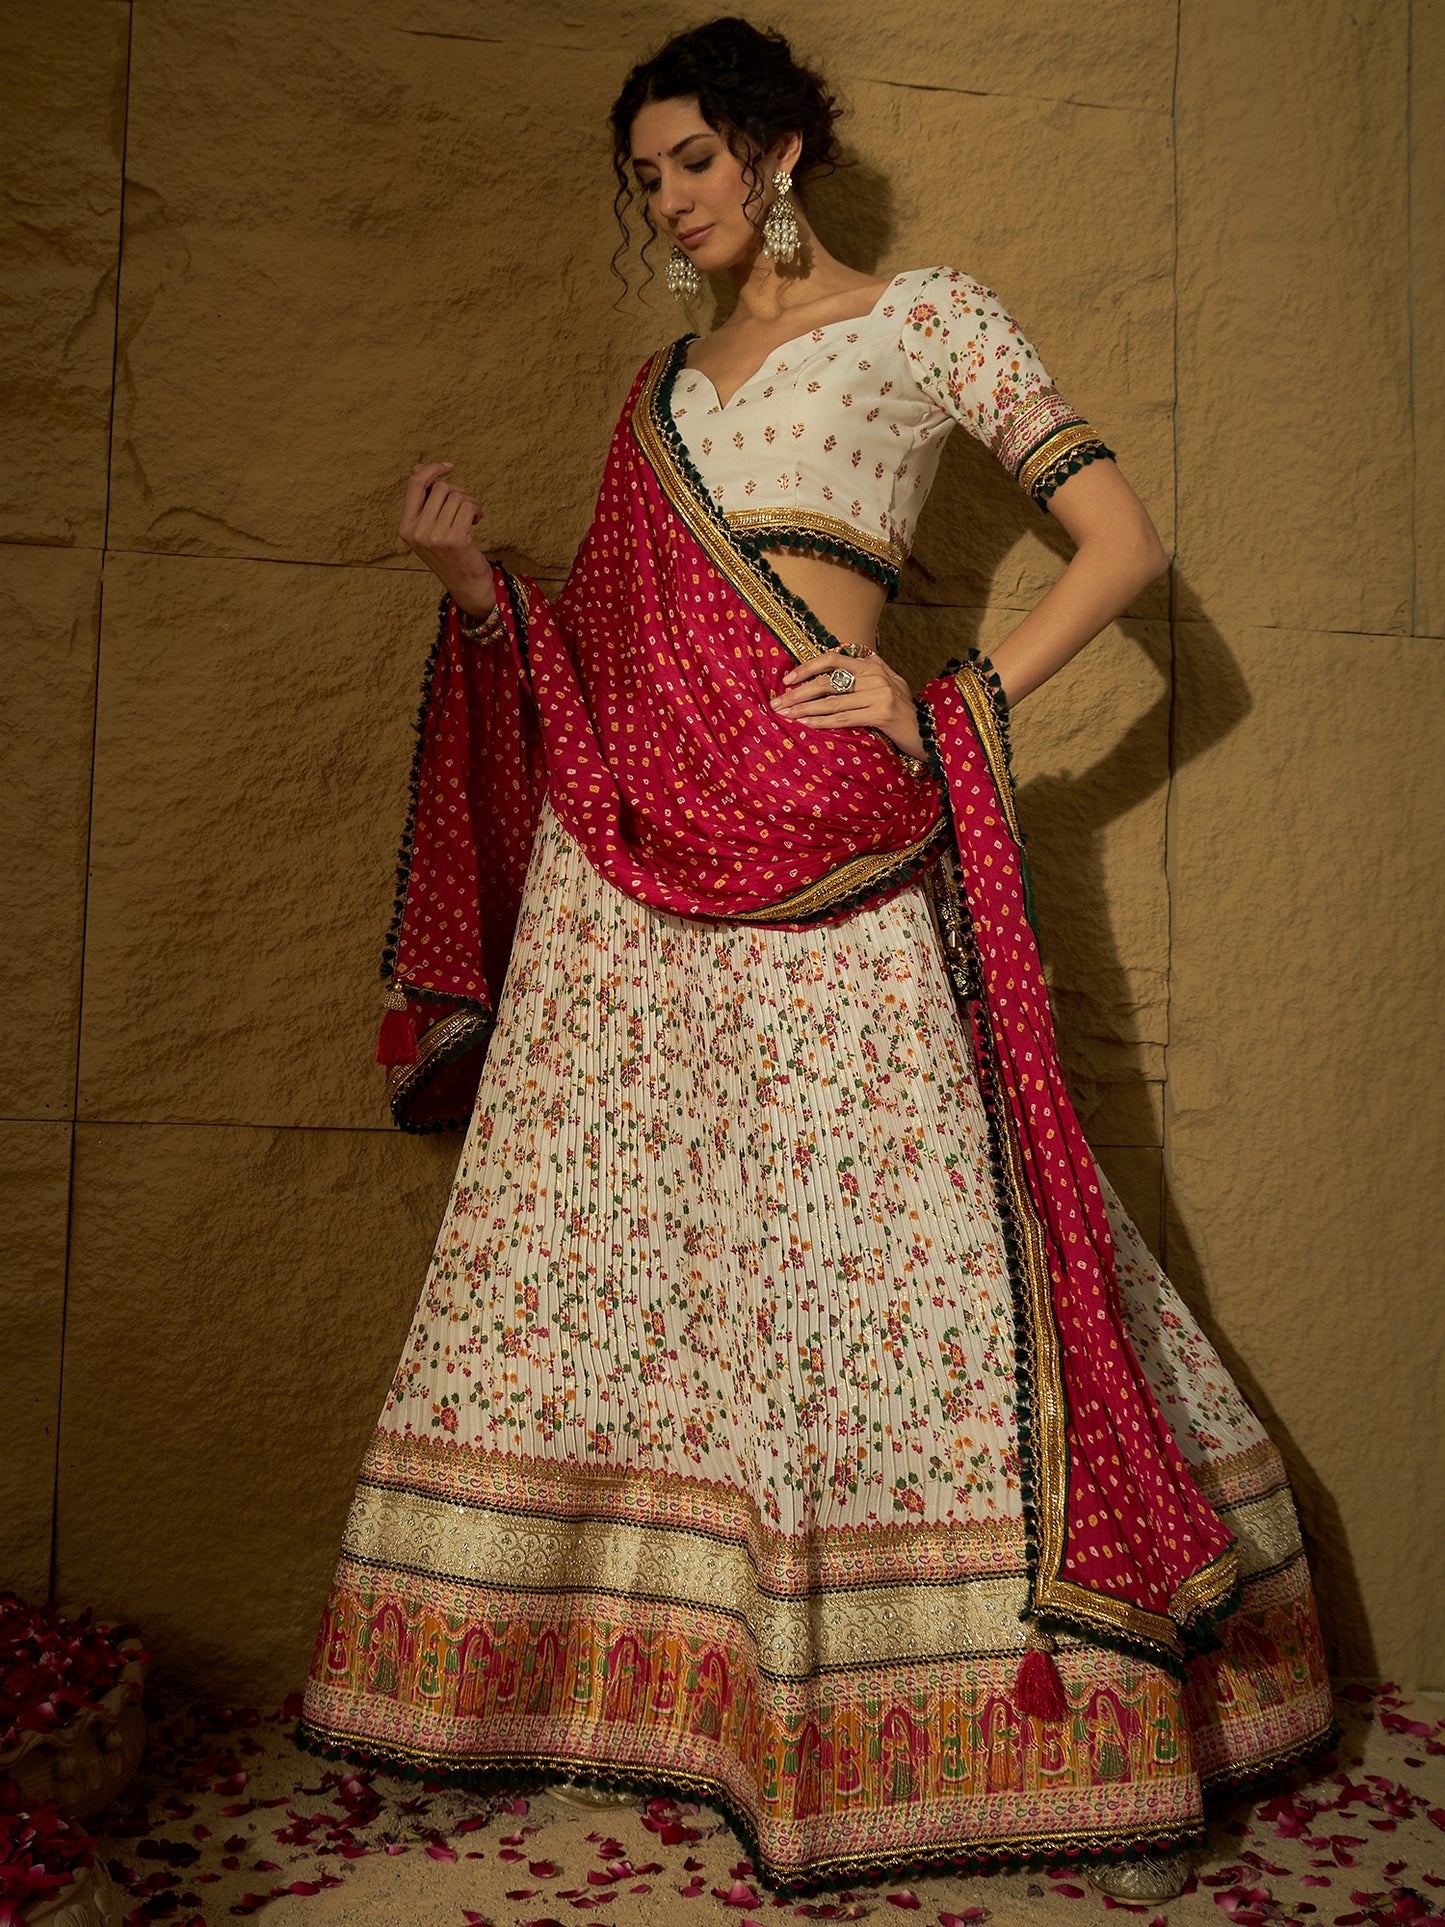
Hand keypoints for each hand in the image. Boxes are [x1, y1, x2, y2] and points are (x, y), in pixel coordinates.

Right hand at [399, 460, 496, 615]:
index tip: (449, 467)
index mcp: (406, 527)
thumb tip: (417, 468)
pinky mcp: (454, 540)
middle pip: (440, 488)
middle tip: (467, 506)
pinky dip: (476, 509)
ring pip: (456, 496)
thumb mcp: (430, 528)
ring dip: (470, 501)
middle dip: (458, 492)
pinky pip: (467, 506)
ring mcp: (434, 536)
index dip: (432, 470)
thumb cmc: (450, 555)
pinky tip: (477, 520)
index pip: (414, 485)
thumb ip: (424, 502)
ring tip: (473, 515)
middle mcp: (416, 532)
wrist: (467, 585)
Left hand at [768, 645, 925, 760]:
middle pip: (828, 682)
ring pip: (833, 702)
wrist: (929, 731)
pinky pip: (845, 718)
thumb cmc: (905, 710)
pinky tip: (806, 725)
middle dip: (798, 693)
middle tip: (776, 703)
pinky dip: (823, 722)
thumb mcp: (891, 683)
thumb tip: (854, 654)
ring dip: (805, 710)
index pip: (833, 658)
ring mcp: (880, 694)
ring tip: (785, 716)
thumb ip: (873, 668)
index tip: (787, 680)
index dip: (808, 667)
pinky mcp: (882, 714)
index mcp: (873, 666)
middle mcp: (875, 676)